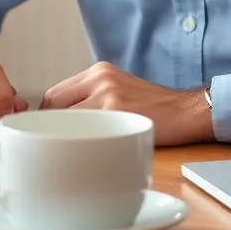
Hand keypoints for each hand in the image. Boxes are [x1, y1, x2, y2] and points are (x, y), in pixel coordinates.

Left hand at [39, 62, 212, 146]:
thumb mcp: (120, 90)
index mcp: (98, 71)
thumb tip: (58, 124)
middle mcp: (100, 78)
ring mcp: (108, 94)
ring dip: (60, 139)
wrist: (186, 111)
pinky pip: (84, 132)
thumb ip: (92, 98)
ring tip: (63, 157)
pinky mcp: (117, 112)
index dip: (45, 118)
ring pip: (64, 119)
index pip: (54, 94)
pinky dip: (77, 146)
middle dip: (47, 128)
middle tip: (50, 149)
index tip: (44, 136)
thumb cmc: (153, 109)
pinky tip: (81, 158)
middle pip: (52, 104)